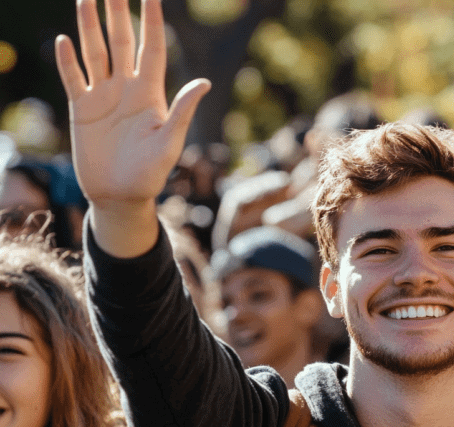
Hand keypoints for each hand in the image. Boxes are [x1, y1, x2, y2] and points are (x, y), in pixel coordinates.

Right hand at [55, 0, 210, 210]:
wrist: (121, 196)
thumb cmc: (151, 173)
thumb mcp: (169, 142)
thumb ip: (182, 111)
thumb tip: (204, 82)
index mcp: (150, 94)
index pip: (152, 49)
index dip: (151, 22)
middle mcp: (126, 89)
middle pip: (122, 43)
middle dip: (118, 14)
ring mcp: (102, 97)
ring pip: (95, 53)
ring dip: (89, 28)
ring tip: (87, 0)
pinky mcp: (81, 110)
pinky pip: (73, 79)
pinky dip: (67, 61)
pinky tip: (64, 41)